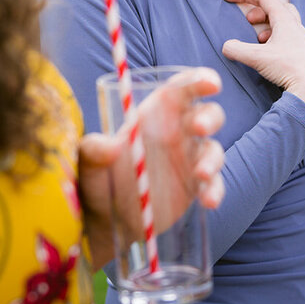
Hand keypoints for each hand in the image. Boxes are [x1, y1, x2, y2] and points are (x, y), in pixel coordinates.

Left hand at [78, 67, 225, 268]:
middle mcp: (177, 134)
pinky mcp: (196, 187)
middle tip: (198, 128)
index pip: (181, 90)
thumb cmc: (98, 183)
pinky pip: (214, 183)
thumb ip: (93, 151)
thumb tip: (109, 146)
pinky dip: (215, 189)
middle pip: (206, 114)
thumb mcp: (88, 165)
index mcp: (154, 116)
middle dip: (209, 117)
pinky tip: (209, 200)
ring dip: (212, 159)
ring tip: (201, 174)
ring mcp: (189, 161)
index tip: (212, 83)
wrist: (107, 222)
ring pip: (213, 149)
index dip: (199, 81)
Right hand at [221, 0, 304, 118]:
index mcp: (286, 20)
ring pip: (284, 23)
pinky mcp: (304, 54)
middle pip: (278, 7)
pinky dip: (275, 40)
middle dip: (260, 10)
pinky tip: (269, 55)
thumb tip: (226, 47)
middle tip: (248, 20)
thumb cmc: (289, 68)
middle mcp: (296, 27)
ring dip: (268, 26)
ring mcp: (302, 40)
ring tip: (258, 39)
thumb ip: (237, 50)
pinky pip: (288, 39)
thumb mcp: (258, 58)